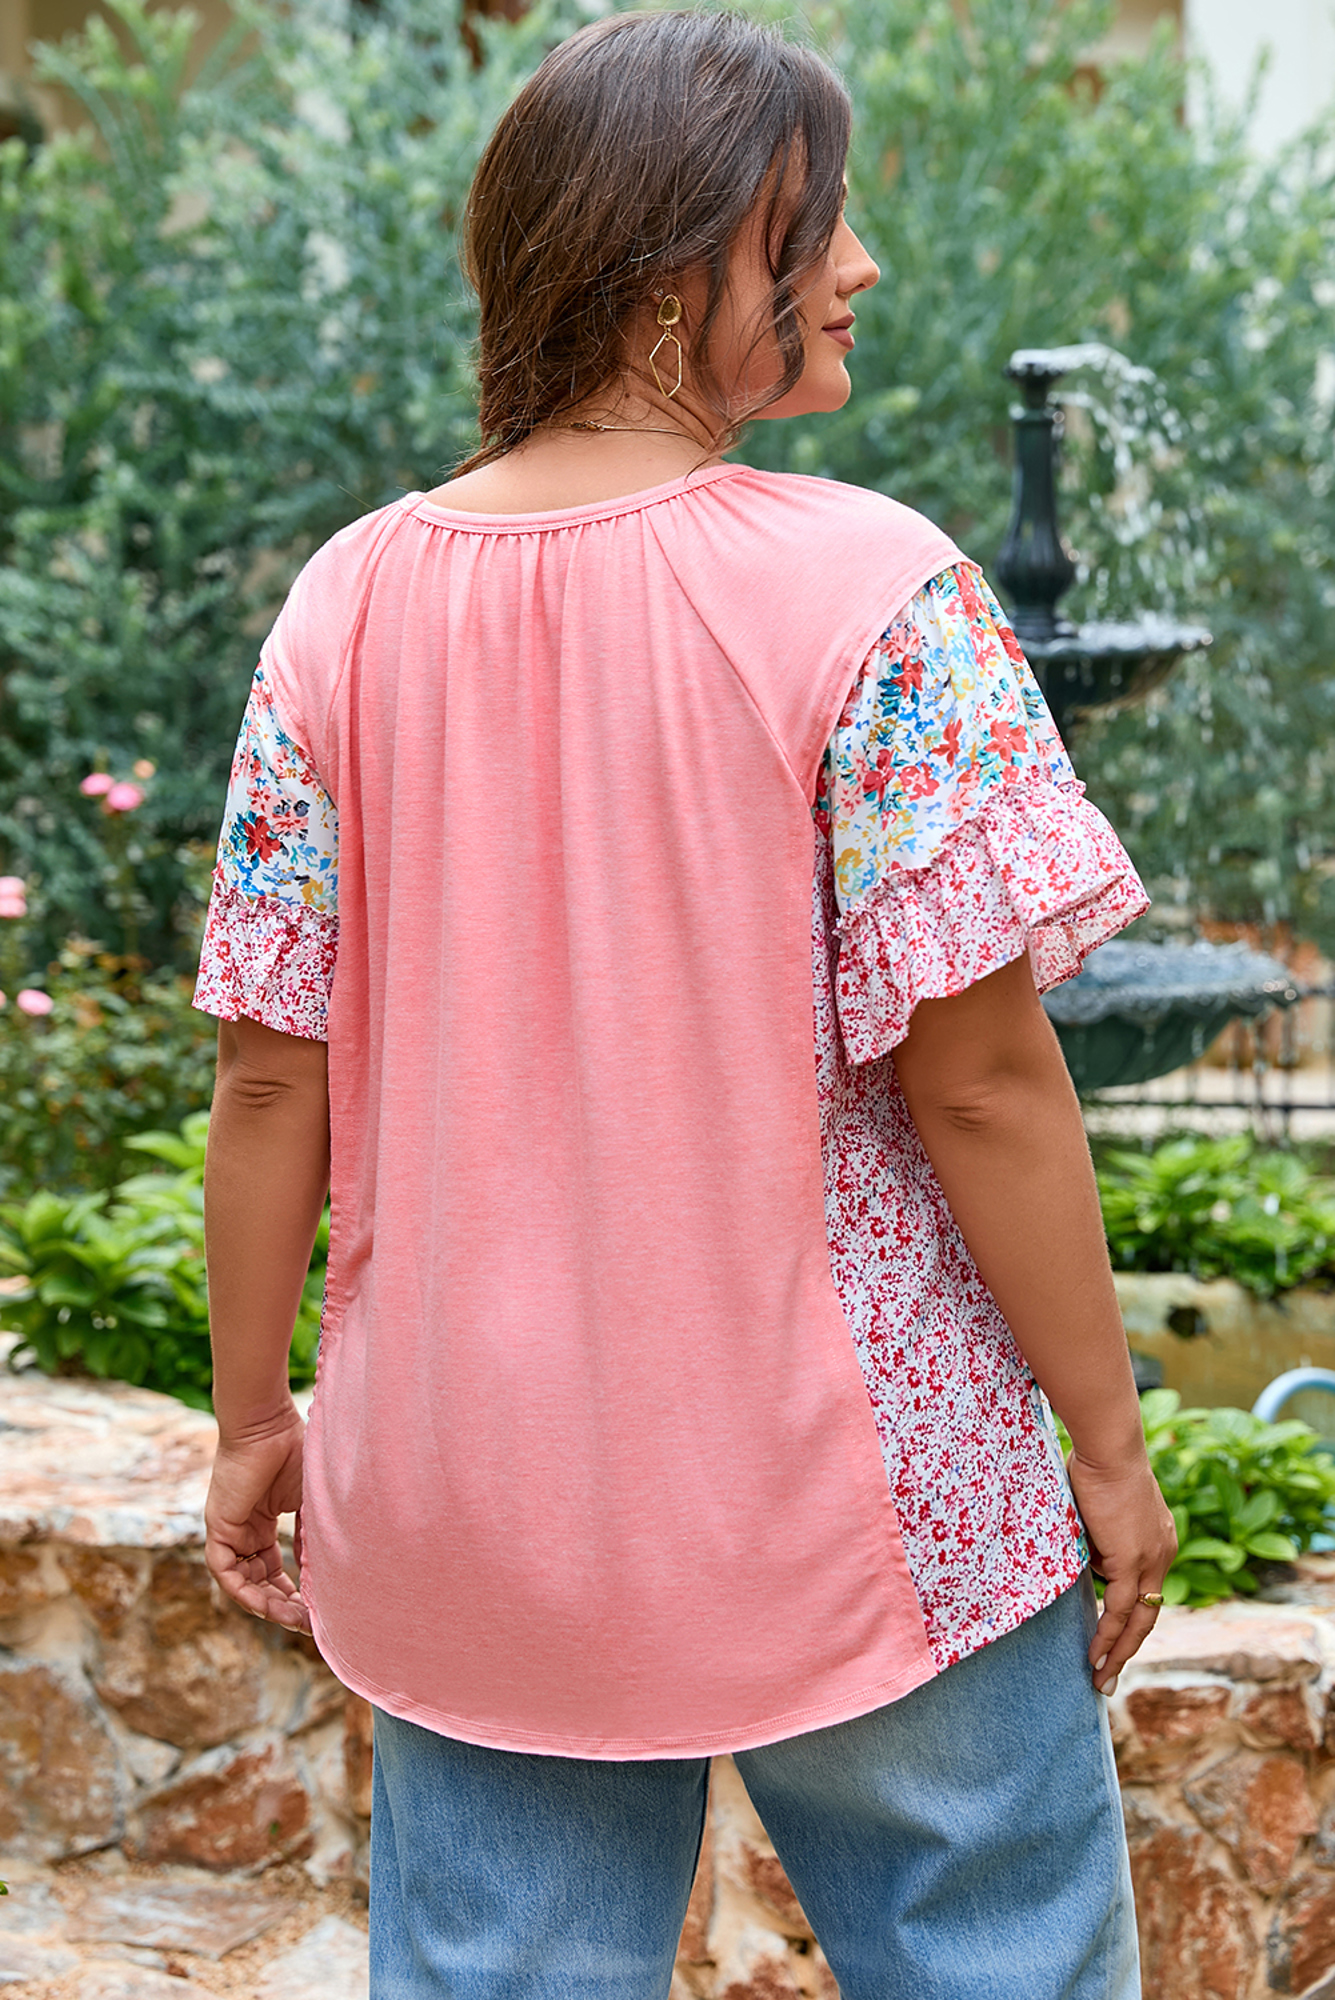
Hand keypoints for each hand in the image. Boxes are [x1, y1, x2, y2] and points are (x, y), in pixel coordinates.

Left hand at [205, 1409, 310, 1633]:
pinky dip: (243, 1592)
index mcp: (263, 1523)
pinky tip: (266, 1605)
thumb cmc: (295, 1451)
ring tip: (294, 1619)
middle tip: (308, 1623)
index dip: (294, 1593)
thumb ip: (313, 1537)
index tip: (316, 1611)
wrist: (268, 1423)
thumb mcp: (311, 1503)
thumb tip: (326, 1576)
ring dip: (266, 1605)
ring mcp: (229, 1530)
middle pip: (258, 1582)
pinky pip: (224, 1571)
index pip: (274, 1571)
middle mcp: (243, 1531)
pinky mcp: (218, 1527)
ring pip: (241, 1583)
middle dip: (282, 1606)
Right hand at [1067, 1448, 1176, 1694]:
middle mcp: (1162, 1554)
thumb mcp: (1095, 1511)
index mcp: (1157, 1540)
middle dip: (1128, 1649)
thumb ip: (1093, 1539)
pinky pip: (1122, 1610)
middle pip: (1149, 1614)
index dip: (1130, 1618)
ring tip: (1099, 1679)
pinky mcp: (1134, 1561)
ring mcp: (1152, 1559)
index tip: (1114, 1640)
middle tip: (1110, 1677)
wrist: (1108, 1446)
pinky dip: (1109, 1636)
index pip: (1145, 1590)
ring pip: (1139, 1620)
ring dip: (1117, 1652)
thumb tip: (1080, 1560)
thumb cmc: (1094, 1463)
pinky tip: (1096, 1658)